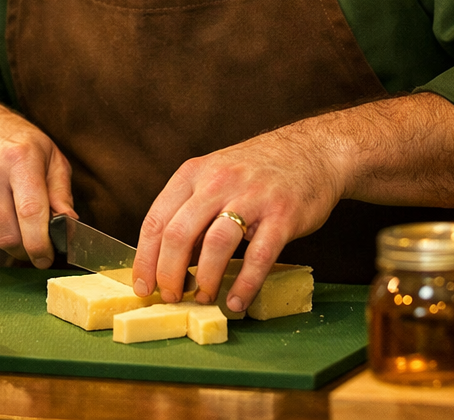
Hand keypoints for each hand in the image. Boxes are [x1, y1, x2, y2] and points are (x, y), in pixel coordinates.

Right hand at [0, 97, 75, 267]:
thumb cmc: (16, 142)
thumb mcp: (49, 154)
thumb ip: (61, 190)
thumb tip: (70, 223)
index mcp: (19, 158)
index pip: (29, 213)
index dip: (40, 243)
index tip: (46, 257)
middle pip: (8, 235)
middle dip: (25, 248)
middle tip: (34, 242)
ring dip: (7, 242)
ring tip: (15, 221)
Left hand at [131, 121, 345, 312]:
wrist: (311, 151)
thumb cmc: (256, 171)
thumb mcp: (215, 176)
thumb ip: (192, 211)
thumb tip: (168, 259)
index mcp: (194, 173)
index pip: (157, 219)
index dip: (145, 258)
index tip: (142, 286)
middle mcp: (218, 181)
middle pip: (179, 233)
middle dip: (169, 273)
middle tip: (171, 297)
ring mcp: (251, 197)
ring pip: (216, 244)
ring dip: (205, 280)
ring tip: (203, 299)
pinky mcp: (282, 215)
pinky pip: (259, 256)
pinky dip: (245, 284)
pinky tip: (236, 302)